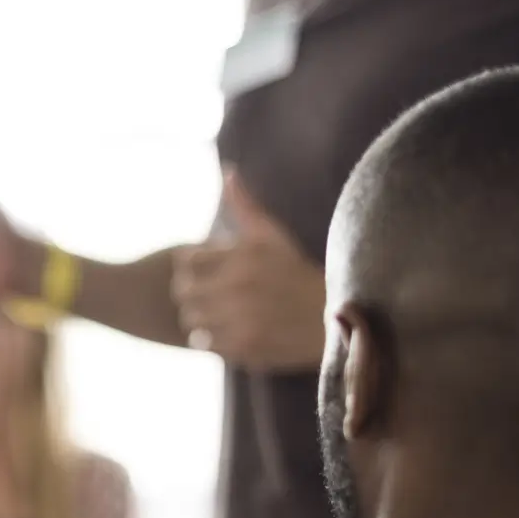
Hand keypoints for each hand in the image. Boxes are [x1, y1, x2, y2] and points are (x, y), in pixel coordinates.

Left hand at [172, 171, 325, 369]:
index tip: (208, 273)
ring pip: (190, 319)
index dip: (193, 268)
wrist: (335, 315)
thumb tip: (228, 171)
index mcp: (243, 254)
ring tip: (220, 316)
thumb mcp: (273, 235)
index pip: (187, 261)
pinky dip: (213, 340)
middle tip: (211, 296)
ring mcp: (241, 317)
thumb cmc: (297, 270)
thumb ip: (245, 205)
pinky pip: (206, 343)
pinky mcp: (245, 346)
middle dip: (193, 294)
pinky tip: (231, 332)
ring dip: (200, 319)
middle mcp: (239, 285)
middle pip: (183, 292)